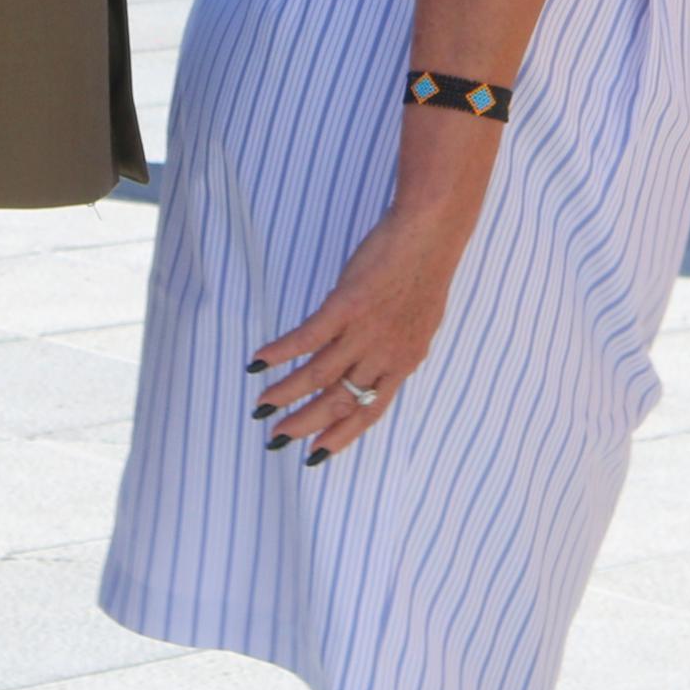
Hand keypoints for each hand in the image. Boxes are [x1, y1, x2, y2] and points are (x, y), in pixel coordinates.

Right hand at [250, 203, 472, 458]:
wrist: (430, 233)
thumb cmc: (424, 272)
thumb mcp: (418, 324)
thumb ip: (396, 350)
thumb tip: (374, 366)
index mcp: (403, 363)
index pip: (369, 413)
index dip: (340, 437)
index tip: (314, 456)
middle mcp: (383, 355)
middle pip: (338, 402)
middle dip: (304, 424)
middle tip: (276, 438)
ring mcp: (364, 331)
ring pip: (318, 376)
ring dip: (285, 393)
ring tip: (261, 405)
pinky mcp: (346, 305)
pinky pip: (307, 338)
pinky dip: (280, 352)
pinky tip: (259, 361)